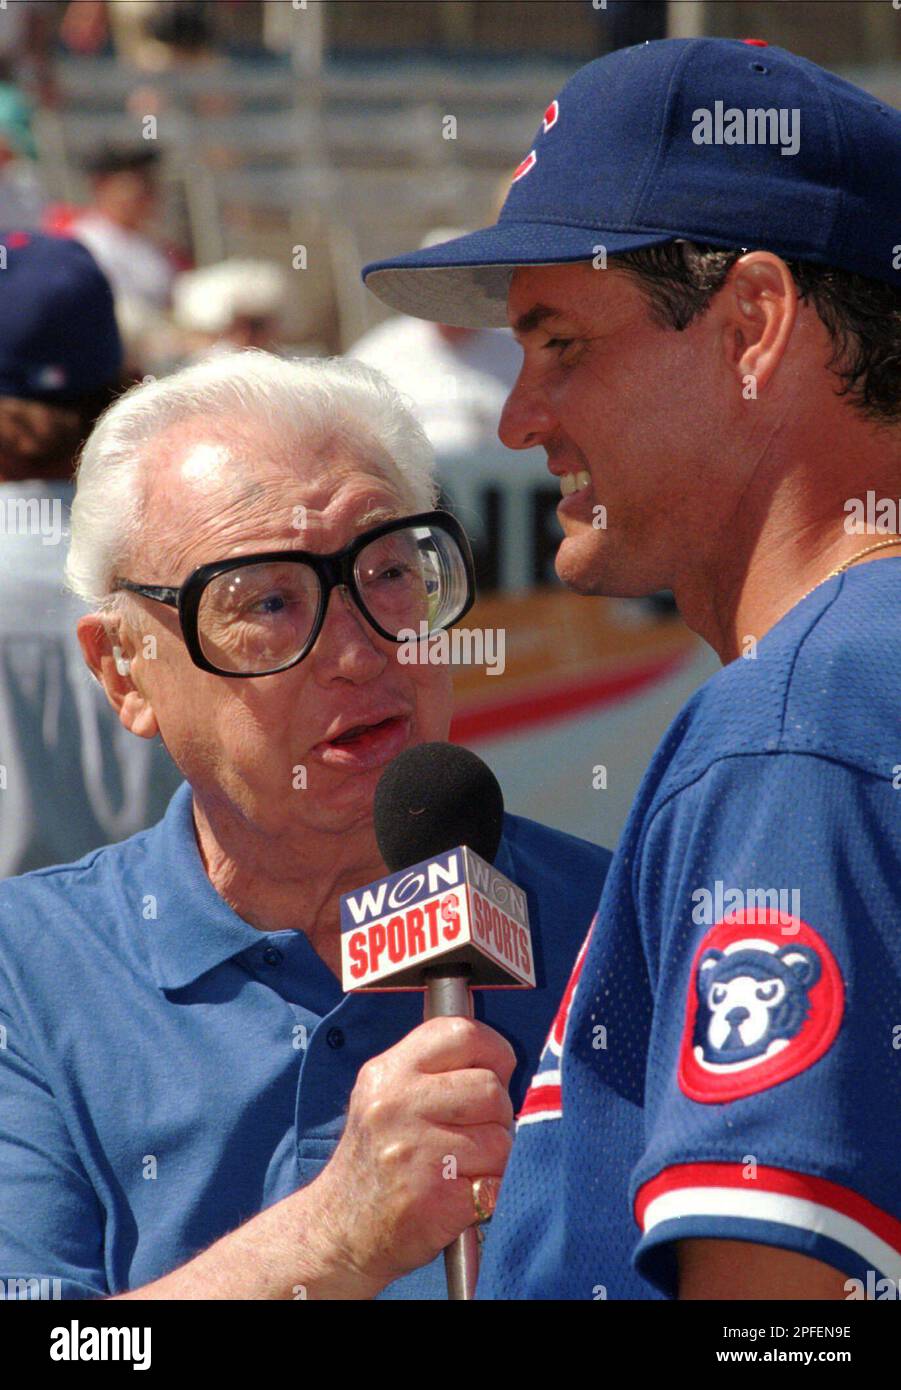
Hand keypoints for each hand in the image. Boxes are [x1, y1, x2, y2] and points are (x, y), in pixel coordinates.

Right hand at [311, 1017, 515, 1295]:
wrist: (339, 1231)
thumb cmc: (375, 1160)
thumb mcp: (385, 1097)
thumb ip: (433, 1071)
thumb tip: (500, 1062)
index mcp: (388, 1073)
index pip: (461, 1032)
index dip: (493, 1050)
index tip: (496, 1071)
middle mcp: (397, 1105)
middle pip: (491, 1089)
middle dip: (497, 1114)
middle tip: (473, 1133)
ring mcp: (415, 1152)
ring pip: (500, 1139)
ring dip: (496, 1157)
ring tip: (464, 1166)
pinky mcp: (436, 1198)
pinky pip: (497, 1182)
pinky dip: (491, 1190)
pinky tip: (463, 1193)